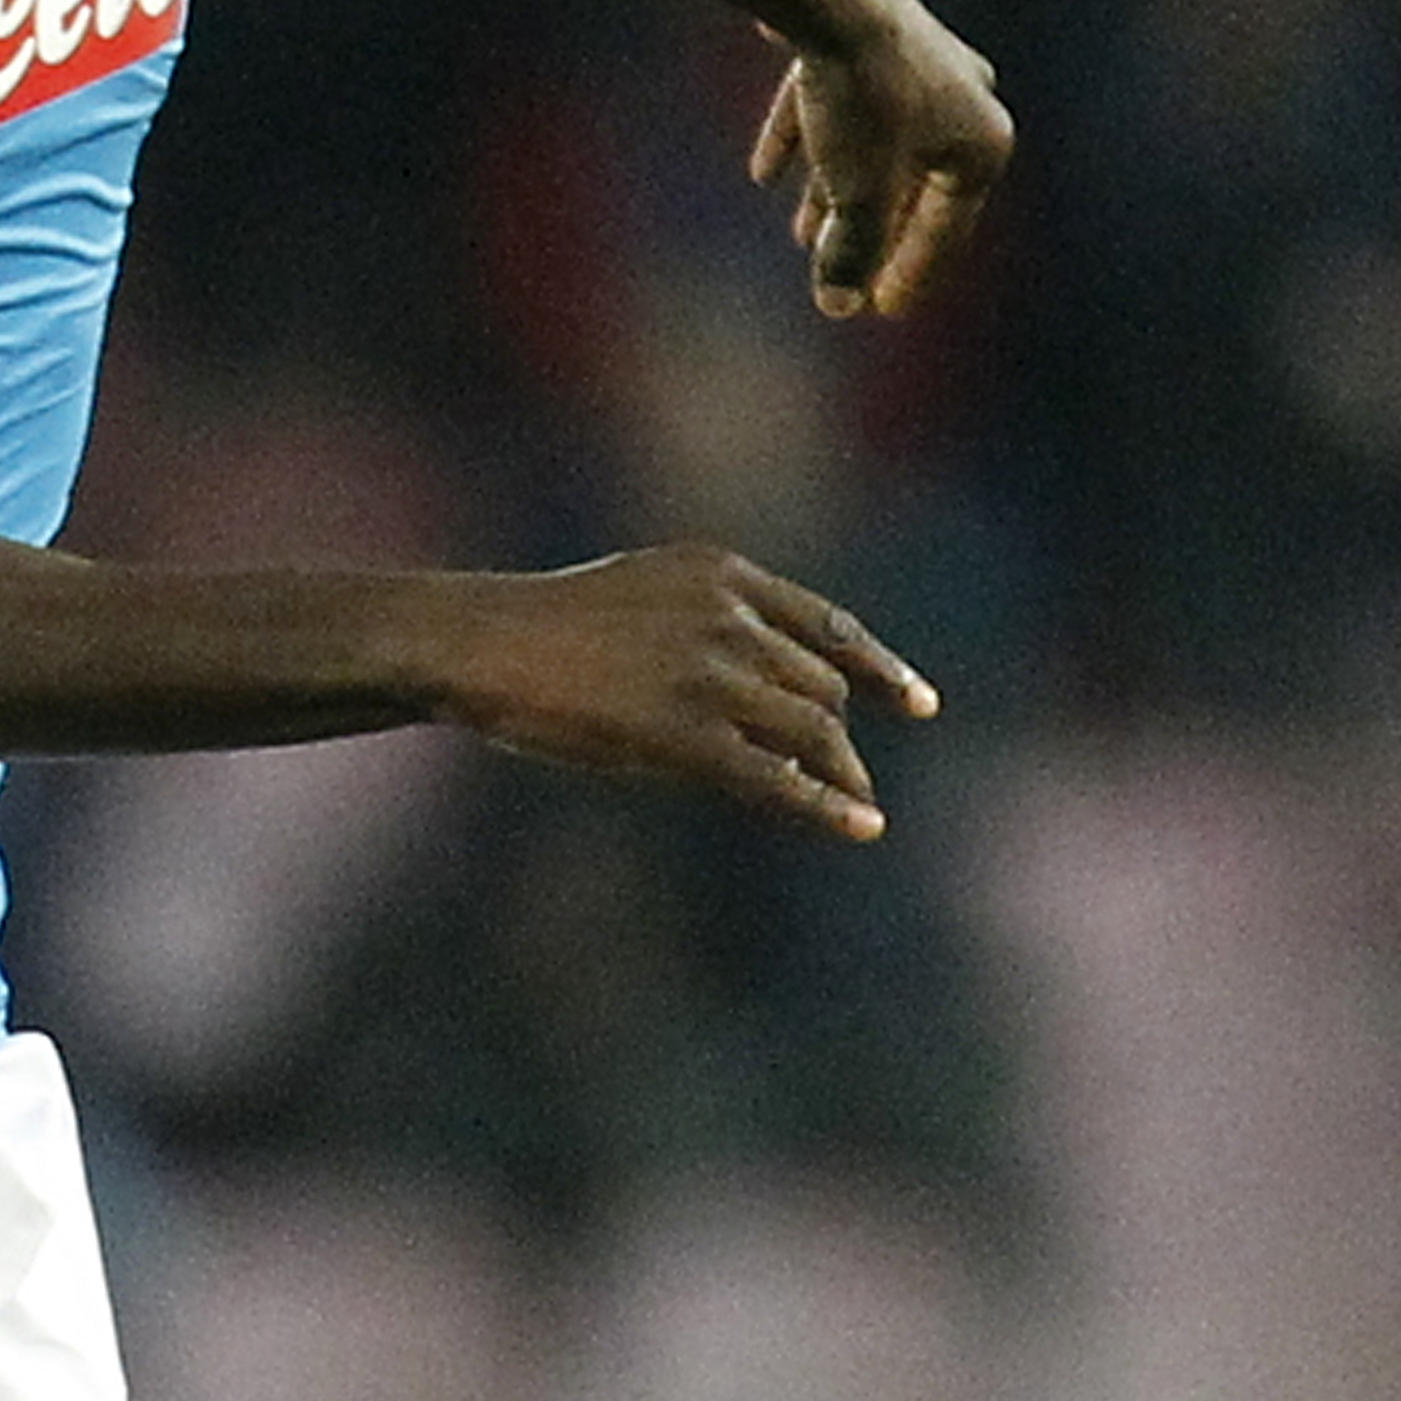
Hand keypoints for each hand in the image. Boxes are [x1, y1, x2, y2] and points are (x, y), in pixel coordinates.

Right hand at [446, 543, 939, 840]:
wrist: (481, 642)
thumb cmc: (541, 627)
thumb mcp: (639, 596)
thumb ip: (708, 627)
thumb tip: (767, 705)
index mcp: (721, 574)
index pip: (830, 625)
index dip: (883, 668)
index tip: (919, 706)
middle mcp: (730, 617)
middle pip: (823, 686)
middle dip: (839, 735)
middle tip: (849, 779)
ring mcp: (712, 674)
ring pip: (814, 727)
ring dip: (839, 770)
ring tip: (854, 805)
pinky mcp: (688, 734)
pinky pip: (778, 777)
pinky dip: (827, 805)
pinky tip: (859, 827)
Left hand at [747, 0, 1007, 316]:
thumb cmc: (860, 100)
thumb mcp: (857, 192)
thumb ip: (850, 252)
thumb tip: (838, 305)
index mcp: (984, 137)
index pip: (952, 222)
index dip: (915, 269)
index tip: (885, 309)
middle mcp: (965, 91)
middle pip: (916, 180)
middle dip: (874, 227)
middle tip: (846, 271)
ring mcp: (918, 56)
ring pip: (875, 140)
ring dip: (837, 189)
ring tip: (801, 232)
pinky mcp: (865, 30)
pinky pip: (836, 98)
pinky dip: (805, 136)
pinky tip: (762, 174)